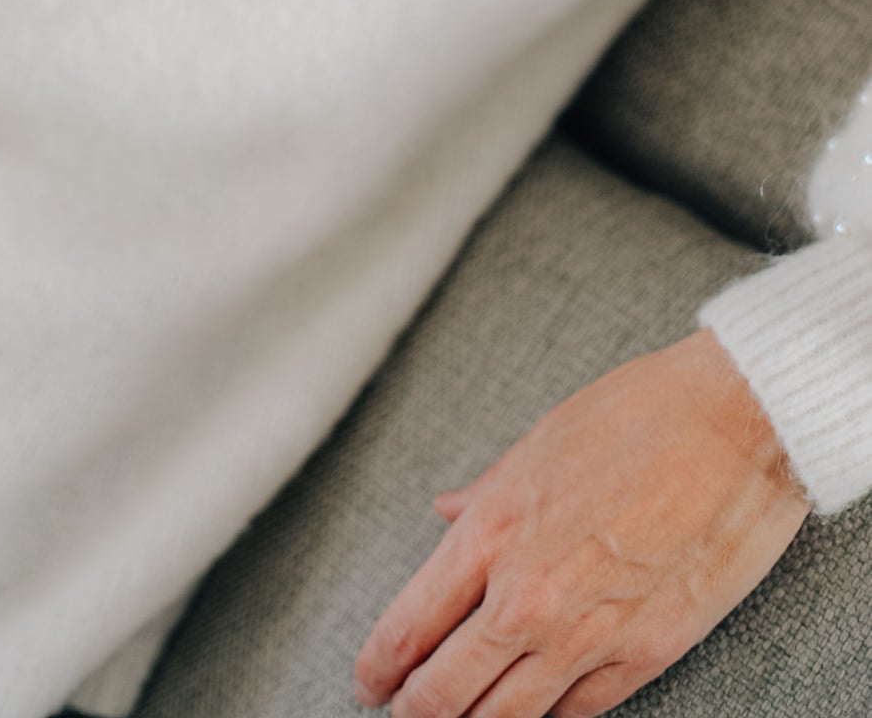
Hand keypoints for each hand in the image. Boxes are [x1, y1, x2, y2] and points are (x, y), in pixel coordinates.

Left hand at [352, 328, 809, 716]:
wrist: (734, 426)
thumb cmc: (636, 416)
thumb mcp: (537, 442)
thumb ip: (485, 493)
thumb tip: (445, 512)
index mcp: (491, 532)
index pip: (410, 627)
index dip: (379, 667)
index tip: (368, 681)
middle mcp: (528, 596)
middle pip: (446, 692)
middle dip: (414, 712)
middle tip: (401, 713)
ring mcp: (588, 634)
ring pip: (509, 717)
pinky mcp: (646, 654)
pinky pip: (579, 711)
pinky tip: (535, 714)